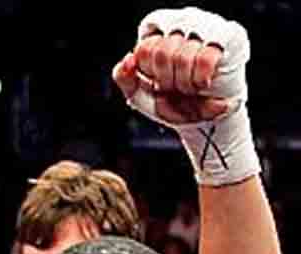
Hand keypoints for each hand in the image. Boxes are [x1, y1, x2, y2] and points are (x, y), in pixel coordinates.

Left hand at [112, 8, 256, 185]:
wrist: (202, 122)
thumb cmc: (172, 105)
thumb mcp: (139, 95)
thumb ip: (124, 77)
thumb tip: (128, 60)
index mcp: (159, 42)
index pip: (146, 47)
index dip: (151, 71)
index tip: (159, 84)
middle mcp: (181, 34)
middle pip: (163, 51)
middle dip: (167, 81)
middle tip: (176, 90)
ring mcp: (203, 35)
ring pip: (183, 54)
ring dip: (184, 83)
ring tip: (190, 89)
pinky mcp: (226, 42)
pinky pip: (206, 56)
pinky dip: (200, 78)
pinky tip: (203, 84)